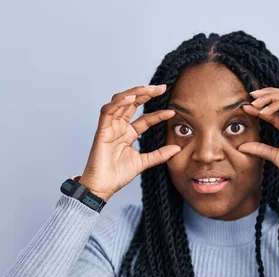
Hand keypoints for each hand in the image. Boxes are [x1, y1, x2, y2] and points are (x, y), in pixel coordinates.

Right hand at [79, 85, 179, 200]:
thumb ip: (160, 155)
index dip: (158, 114)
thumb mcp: (144, 162)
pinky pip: (108, 111)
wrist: (103, 187)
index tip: (173, 111)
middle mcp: (119, 127)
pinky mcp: (101, 130)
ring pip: (120, 102)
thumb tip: (177, 148)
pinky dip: (119, 103)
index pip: (145, 119)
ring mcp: (110, 127)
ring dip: (134, 93)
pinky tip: (131, 98)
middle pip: (132, 104)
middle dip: (146, 93)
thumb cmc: (118, 175)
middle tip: (161, 88)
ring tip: (148, 89)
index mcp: (128, 134)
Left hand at [238, 88, 278, 186]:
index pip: (275, 111)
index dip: (260, 107)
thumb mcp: (274, 156)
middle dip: (267, 93)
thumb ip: (260, 149)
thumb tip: (242, 146)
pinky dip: (277, 105)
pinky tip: (264, 111)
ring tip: (256, 101)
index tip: (245, 107)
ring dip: (271, 96)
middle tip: (251, 95)